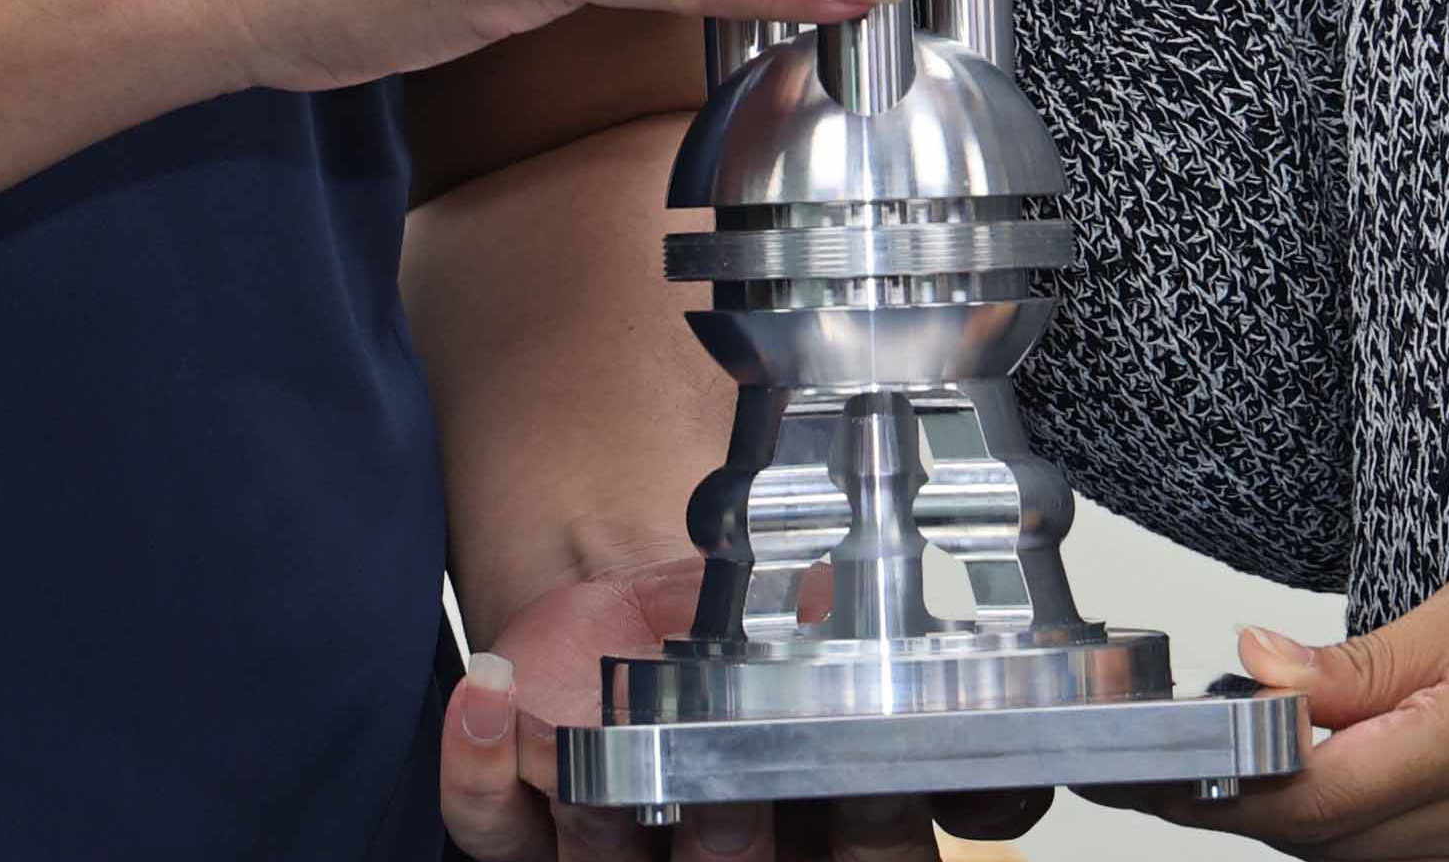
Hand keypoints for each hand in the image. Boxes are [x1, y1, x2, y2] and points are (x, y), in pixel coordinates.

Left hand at [442, 550, 1048, 859]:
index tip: (861, 778)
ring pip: (606, 858)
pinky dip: (477, 765)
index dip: (865, 827)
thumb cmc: (744, 637)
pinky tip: (486, 693)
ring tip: (599, 731)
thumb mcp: (831, 643)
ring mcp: (611, 849)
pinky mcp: (519, 825)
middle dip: (731, 821)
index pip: (865, 859)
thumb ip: (893, 678)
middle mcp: (718, 852)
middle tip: (731, 766)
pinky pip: (490, 828)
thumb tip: (971, 718)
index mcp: (812, 831)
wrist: (635, 611)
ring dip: (601, 797)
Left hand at [1109, 528, 1448, 860]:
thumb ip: (1369, 657)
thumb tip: (1262, 667)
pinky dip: (1377, 832)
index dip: (1221, 788)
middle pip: (1333, 845)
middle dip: (1248, 807)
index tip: (1157, 768)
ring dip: (1309, 822)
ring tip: (1268, 759)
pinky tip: (1358, 781)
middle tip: (1186, 762)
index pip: (1320, 794)